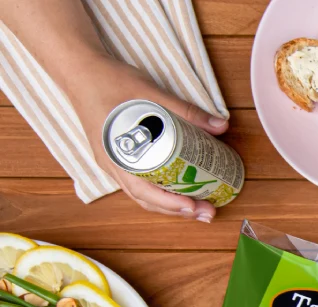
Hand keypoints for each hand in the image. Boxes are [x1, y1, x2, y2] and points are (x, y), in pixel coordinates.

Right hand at [67, 59, 228, 221]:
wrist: (79, 69)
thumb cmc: (110, 80)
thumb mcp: (151, 93)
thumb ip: (186, 111)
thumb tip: (222, 126)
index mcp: (116, 153)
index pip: (143, 190)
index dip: (169, 203)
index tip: (193, 207)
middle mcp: (112, 163)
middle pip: (145, 198)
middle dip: (177, 210)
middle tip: (207, 212)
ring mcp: (113, 160)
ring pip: (140, 192)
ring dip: (168, 203)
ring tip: (197, 206)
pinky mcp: (116, 154)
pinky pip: (136, 180)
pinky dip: (157, 189)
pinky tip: (177, 188)